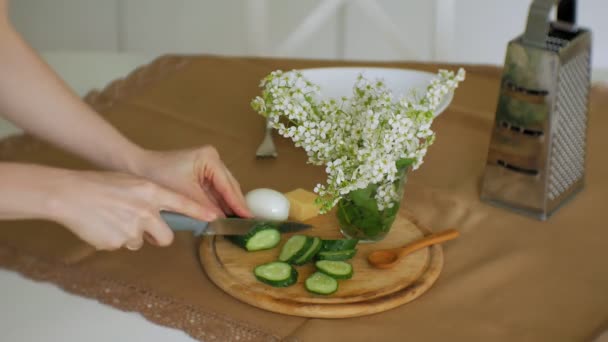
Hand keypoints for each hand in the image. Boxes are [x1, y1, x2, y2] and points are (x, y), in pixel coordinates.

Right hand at [49, 170, 206, 250]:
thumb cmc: (99, 185)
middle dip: (159, 237)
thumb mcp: (131, 182)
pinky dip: (114, 238)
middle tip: (145, 228)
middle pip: (167, 237)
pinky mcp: (117, 243)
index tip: (214, 218)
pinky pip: (122, 245)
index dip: (200, 213)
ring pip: (141, 242)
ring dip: (131, 235)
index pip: (183, 204)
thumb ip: (149, 197)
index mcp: (150, 192)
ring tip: (112, 219)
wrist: (70, 194)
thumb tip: (160, 212)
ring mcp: (132, 229)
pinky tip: (102, 225)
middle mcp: (146, 211)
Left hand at [134, 146, 251, 218]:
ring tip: (239, 221)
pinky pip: (214, 190)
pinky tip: (224, 214)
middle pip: (229, 186)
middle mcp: (212, 159)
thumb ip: (205, 208)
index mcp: (210, 159)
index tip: (249, 218)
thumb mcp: (185, 195)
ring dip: (228, 204)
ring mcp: (207, 165)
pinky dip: (218, 202)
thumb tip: (221, 221)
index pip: (228, 185)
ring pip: (223, 189)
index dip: (238, 203)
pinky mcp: (201, 173)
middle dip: (236, 204)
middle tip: (247, 222)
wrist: (136, 168)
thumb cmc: (158, 177)